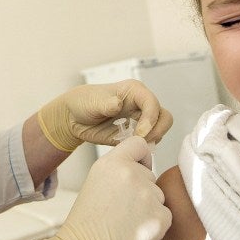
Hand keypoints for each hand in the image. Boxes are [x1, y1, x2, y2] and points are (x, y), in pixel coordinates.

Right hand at [22, 136, 171, 239]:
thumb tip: (142, 170)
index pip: (139, 144)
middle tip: (120, 210)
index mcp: (112, 163)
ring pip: (158, 197)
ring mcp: (148, 195)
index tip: (138, 168)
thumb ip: (118, 172)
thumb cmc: (84, 225)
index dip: (141, 157)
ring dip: (148, 209)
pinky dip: (154, 226)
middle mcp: (133, 174)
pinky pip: (165, 216)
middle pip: (150, 175)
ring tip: (125, 224)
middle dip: (142, 190)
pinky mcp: (160, 218)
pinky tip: (133, 234)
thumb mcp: (95, 184)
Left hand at [37, 79, 172, 151]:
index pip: (152, 103)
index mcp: (134, 91)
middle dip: (157, 130)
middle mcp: (141, 104)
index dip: (150, 118)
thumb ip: (106, 103)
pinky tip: (130, 148)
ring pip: (161, 130)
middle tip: (141, 141)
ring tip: (134, 145)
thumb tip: (117, 103)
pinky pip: (150, 141)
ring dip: (152, 140)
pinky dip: (145, 147)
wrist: (74, 118)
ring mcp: (140, 120)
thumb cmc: (83, 102)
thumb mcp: (92, 101)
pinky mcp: (136, 134)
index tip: (140, 132)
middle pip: (164, 116)